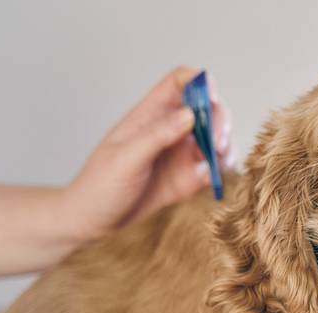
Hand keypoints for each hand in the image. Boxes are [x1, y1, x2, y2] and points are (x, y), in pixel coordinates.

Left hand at [0, 67, 232, 280]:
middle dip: (219, 121)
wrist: (91, 224)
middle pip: (207, 110)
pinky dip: (223, 170)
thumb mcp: (124, 159)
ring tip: (218, 162)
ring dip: (226, 146)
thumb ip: (156, 136)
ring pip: (217, 138)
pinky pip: (215, 168)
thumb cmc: (98, 187)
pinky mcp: (189, 180)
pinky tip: (215, 179)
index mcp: (149, 116)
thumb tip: (189, 115)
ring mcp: (181, 155)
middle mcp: (170, 131)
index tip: (210, 96)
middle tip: (216, 143)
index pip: (180, 83)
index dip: (199, 82)